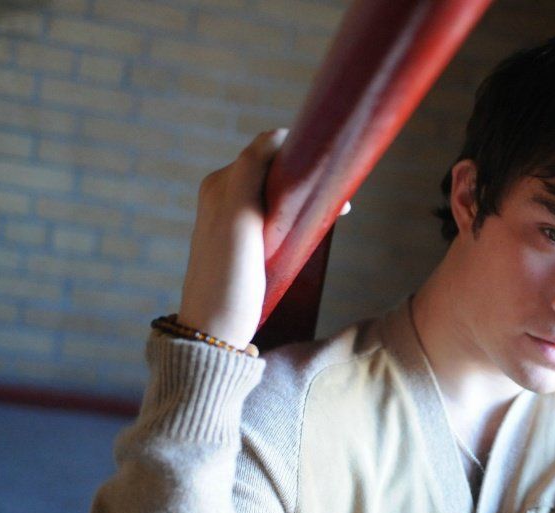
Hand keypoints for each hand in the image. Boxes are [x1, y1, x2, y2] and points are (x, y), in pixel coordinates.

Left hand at [176, 129, 350, 348]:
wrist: (216, 335)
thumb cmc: (228, 281)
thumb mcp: (237, 219)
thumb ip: (250, 170)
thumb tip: (276, 135)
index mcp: (220, 185)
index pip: (267, 150)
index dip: (299, 157)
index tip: (328, 175)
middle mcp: (224, 198)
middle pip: (276, 172)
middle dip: (307, 181)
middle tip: (338, 205)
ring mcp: (235, 223)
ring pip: (280, 197)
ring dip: (307, 203)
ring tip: (332, 220)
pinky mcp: (247, 246)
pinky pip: (278, 220)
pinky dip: (300, 222)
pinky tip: (314, 236)